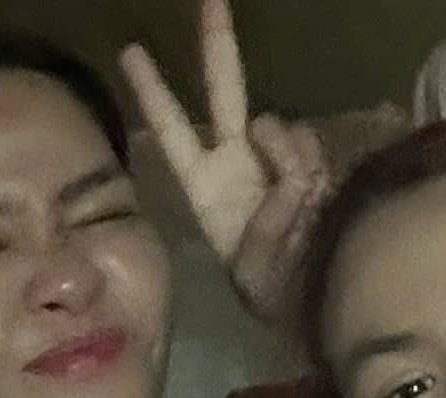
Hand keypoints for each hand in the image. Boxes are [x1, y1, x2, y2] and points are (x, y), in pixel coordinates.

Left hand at [120, 0, 330, 325]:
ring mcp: (278, 160)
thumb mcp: (253, 266)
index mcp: (206, 185)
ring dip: (288, 160)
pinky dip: (311, 174)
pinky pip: (311, 153)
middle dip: (217, 45)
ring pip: (283, 129)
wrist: (313, 305)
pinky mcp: (314, 166)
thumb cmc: (271, 291)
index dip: (155, 92)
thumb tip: (288, 156)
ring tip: (292, 211)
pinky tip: (313, 203)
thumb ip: (272, 208)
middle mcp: (238, 161)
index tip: (131, 50)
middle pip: (225, 91)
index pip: (173, 129)